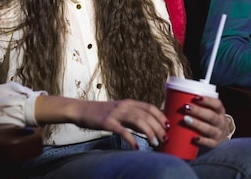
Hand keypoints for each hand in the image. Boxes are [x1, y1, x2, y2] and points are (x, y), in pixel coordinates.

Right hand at [36, 96, 168, 149]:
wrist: (82, 110)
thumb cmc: (102, 113)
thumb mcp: (120, 111)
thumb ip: (133, 117)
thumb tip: (149, 127)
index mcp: (129, 102)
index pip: (149, 107)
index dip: (160, 115)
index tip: (168, 125)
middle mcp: (124, 105)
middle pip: (146, 115)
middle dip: (158, 127)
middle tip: (164, 138)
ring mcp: (116, 113)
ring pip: (138, 121)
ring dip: (149, 132)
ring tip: (155, 142)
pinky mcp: (108, 122)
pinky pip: (123, 131)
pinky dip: (132, 139)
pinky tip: (137, 147)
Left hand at [180, 95, 229, 147]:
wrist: (220, 137)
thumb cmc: (209, 120)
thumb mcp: (210, 111)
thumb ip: (198, 105)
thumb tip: (175, 98)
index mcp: (220, 111)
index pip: (216, 104)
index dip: (207, 100)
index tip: (195, 97)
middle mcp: (221, 122)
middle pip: (211, 116)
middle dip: (198, 111)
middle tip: (185, 107)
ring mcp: (218, 134)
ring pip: (209, 129)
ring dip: (197, 124)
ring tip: (185, 119)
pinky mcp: (215, 145)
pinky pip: (208, 143)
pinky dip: (202, 140)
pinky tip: (194, 138)